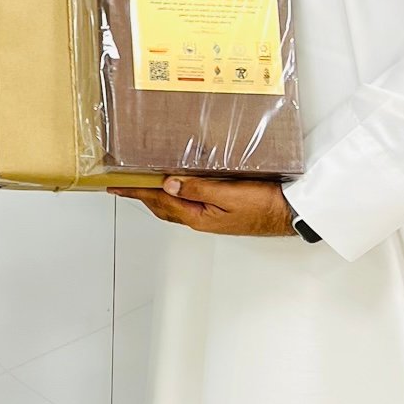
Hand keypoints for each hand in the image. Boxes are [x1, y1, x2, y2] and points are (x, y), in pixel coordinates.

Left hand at [111, 176, 294, 236]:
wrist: (287, 215)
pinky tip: (173, 188)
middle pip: (160, 206)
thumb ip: (198, 189)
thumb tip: (168, 184)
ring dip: (153, 196)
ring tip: (140, 185)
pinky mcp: (218, 213)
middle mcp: (199, 219)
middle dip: (139, 195)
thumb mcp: (229, 194)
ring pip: (172, 207)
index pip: (158, 200)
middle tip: (121, 184)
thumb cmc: (263, 205)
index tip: (116, 186)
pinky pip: (186, 204)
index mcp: (197, 216)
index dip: (135, 191)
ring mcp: (208, 218)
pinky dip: (171, 196)